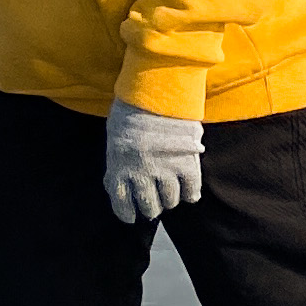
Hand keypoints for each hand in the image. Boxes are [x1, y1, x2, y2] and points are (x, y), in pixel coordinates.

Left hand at [103, 99, 202, 225]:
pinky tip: (188, 192)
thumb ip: (116, 166)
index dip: (127, 214)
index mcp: (120, 168)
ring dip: (169, 199)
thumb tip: (114, 186)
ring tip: (169, 192)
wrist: (156, 89)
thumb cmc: (131, 111)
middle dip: (150, 207)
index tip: (131, 216)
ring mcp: (165, 171)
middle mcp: (141, 174)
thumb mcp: (114, 140)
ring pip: (170, 201)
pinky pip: (191, 192)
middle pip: (149, 207)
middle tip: (153, 203)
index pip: (122, 205)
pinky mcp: (187, 164)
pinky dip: (190, 195)